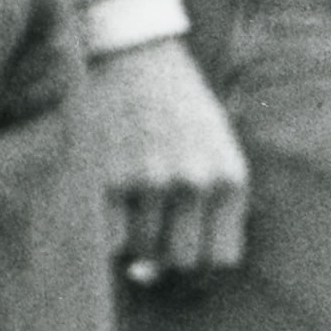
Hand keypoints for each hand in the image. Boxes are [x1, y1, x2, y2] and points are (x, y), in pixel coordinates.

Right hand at [86, 37, 248, 282]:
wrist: (135, 56)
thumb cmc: (179, 110)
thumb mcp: (217, 151)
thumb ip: (210, 208)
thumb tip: (167, 275)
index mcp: (229, 179)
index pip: (220, 260)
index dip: (200, 262)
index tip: (185, 252)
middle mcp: (192, 183)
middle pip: (178, 262)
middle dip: (165, 255)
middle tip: (155, 229)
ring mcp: (145, 181)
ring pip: (138, 250)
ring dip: (132, 238)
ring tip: (133, 200)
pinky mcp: (102, 178)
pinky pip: (105, 239)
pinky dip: (105, 231)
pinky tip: (109, 204)